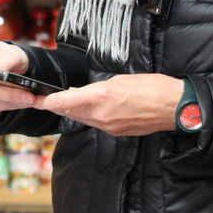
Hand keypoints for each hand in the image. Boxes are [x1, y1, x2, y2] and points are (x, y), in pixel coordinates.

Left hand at [33, 74, 183, 135]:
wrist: (176, 107)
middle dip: (56, 106)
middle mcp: (101, 115)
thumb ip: (95, 89)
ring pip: (81, 119)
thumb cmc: (152, 87)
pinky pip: (95, 124)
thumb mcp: (119, 80)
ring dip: (71, 111)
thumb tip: (78, 93)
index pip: (64, 102)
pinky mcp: (116, 132)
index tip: (36, 100)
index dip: (47, 102)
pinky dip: (87, 116)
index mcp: (100, 97)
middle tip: (44, 100)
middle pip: (69, 113)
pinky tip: (87, 109)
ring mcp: (108, 126)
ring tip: (63, 102)